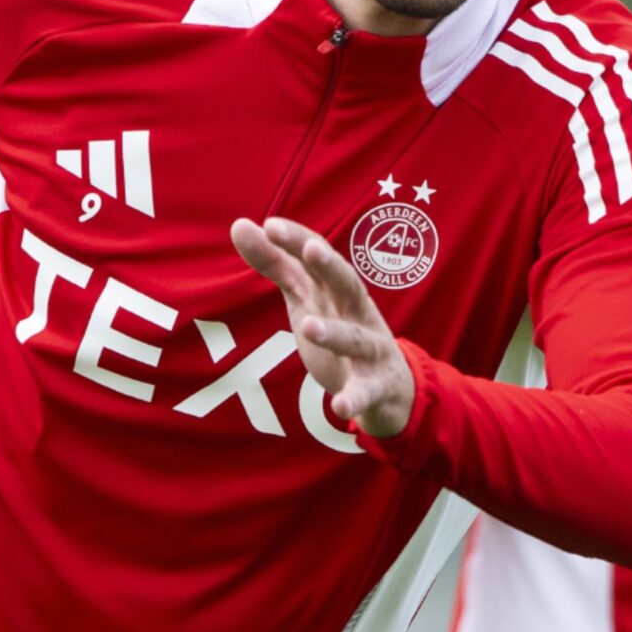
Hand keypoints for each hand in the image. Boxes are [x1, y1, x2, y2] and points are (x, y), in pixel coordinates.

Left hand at [231, 217, 414, 437]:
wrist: (391, 390)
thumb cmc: (342, 329)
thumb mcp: (307, 296)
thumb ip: (276, 263)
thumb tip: (240, 224)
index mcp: (339, 290)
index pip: (320, 257)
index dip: (298, 240)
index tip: (270, 225)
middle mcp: (358, 314)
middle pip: (348, 284)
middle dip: (332, 266)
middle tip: (312, 250)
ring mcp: (371, 350)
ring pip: (355, 338)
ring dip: (335, 332)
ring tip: (309, 327)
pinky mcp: (376, 387)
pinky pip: (366, 393)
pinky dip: (355, 399)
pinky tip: (339, 406)